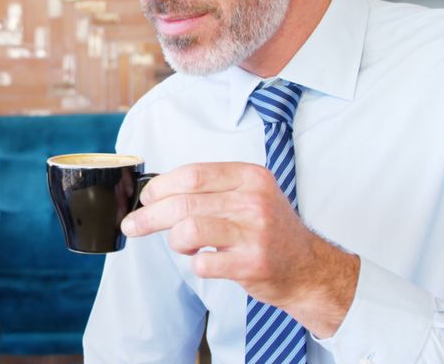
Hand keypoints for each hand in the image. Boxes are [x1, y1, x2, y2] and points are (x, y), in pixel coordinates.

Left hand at [120, 162, 358, 335]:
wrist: (309, 269)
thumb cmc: (269, 230)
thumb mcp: (250, 195)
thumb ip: (212, 189)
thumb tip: (157, 192)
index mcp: (250, 177)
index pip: (192, 174)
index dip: (161, 186)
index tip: (145, 198)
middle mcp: (253, 201)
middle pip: (184, 203)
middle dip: (150, 215)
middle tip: (134, 225)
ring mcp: (254, 232)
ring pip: (188, 230)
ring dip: (175, 241)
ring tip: (184, 245)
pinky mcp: (252, 263)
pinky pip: (203, 263)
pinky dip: (195, 264)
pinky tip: (206, 261)